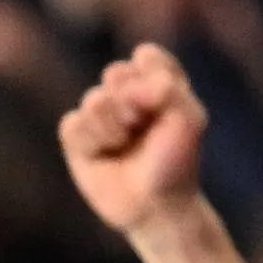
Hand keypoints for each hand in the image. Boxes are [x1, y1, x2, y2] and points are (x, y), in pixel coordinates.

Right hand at [58, 42, 208, 236]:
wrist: (155, 206)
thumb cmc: (176, 162)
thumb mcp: (189, 120)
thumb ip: (169, 88)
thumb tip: (130, 80)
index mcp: (159, 84)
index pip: (148, 56)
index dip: (154, 77)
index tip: (165, 101)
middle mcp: (128, 96)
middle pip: (116, 72)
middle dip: (132, 102)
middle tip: (144, 127)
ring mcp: (101, 115)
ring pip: (93, 100)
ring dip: (114, 126)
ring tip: (125, 145)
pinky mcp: (77, 138)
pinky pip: (72, 123)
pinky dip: (92, 141)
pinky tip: (104, 155)